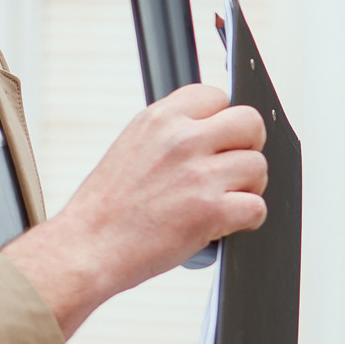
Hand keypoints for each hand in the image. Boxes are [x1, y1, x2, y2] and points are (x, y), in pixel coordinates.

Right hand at [5, 83, 267, 335]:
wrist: (86, 248)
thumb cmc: (106, 208)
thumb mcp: (132, 147)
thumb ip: (171, 133)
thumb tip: (212, 129)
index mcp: (160, 119)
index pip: (216, 95)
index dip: (222, 119)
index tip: (217, 139)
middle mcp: (182, 140)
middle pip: (250, 122)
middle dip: (248, 146)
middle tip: (232, 168)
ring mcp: (199, 175)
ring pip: (258, 166)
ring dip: (248, 187)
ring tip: (221, 199)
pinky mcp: (211, 210)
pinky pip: (257, 207)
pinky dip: (246, 219)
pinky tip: (224, 223)